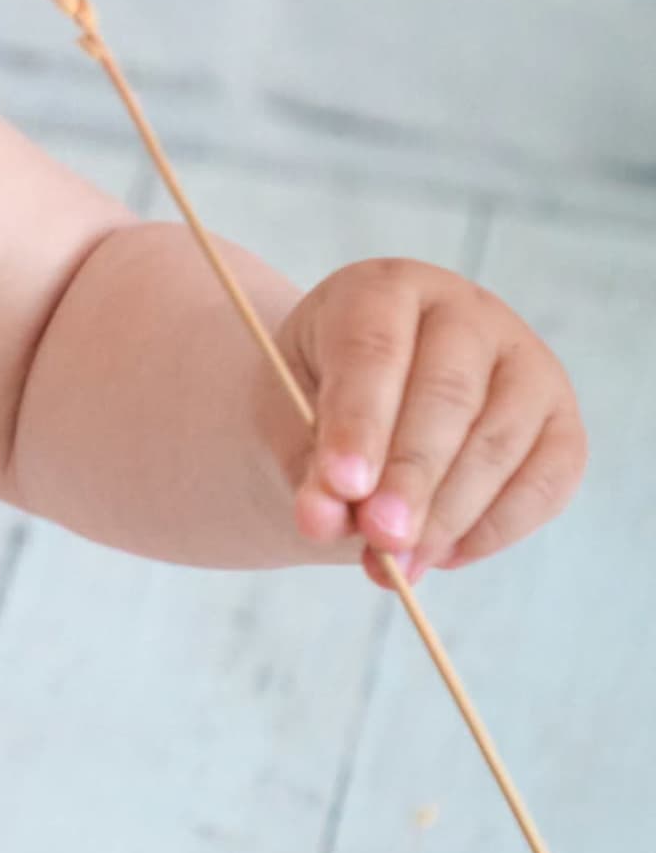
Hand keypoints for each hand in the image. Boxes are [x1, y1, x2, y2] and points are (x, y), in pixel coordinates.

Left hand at [271, 258, 585, 584]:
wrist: (364, 403)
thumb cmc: (321, 400)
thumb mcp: (290, 422)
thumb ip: (308, 468)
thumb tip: (325, 522)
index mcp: (383, 289)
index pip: (374, 349)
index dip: (359, 421)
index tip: (342, 486)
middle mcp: (465, 312)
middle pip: (447, 396)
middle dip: (410, 477)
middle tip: (379, 537)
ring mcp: (525, 362)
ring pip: (499, 441)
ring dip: (449, 514)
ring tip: (399, 563)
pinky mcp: (562, 419)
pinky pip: (546, 480)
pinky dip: (496, 528)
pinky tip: (445, 556)